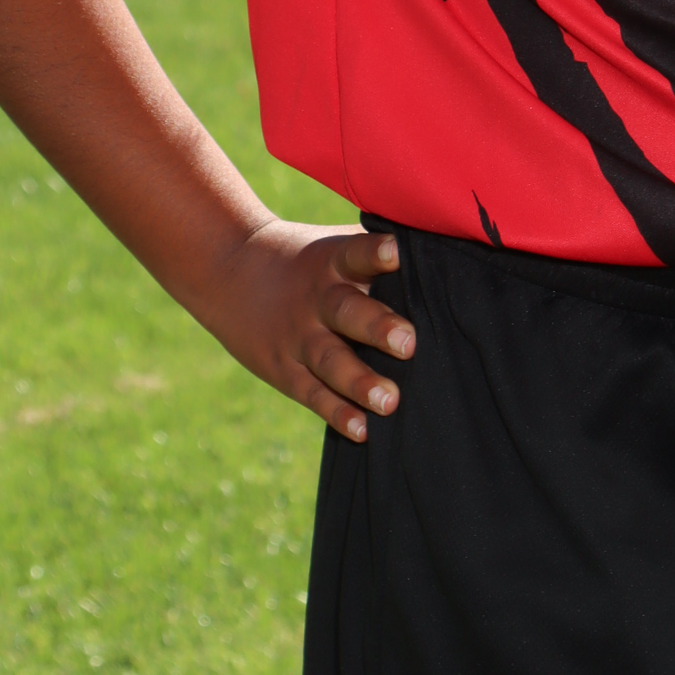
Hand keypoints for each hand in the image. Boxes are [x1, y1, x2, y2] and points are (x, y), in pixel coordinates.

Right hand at [186, 220, 413, 442]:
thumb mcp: (334, 244)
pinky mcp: (285, 369)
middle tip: (408, 343)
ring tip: (390, 401)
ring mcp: (297, 336)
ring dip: (360, 382)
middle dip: (377, 327)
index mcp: (333, 260)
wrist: (230, 269)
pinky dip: (337, 413)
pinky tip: (362, 430)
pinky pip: (313, 394)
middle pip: (346, 311)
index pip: (356, 253)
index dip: (375, 252)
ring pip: (330, 360)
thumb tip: (445, 243)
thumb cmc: (309, 260)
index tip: (397, 251)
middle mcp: (316, 298)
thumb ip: (380, 252)